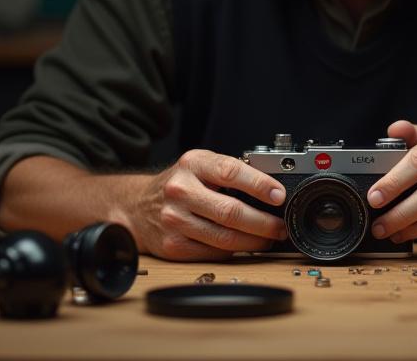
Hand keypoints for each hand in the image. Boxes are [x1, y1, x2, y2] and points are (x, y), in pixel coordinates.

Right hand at [132, 149, 287, 260]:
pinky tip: (244, 245)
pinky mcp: (173, 246)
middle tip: (279, 226)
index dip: (259, 184)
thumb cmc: (178, 184)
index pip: (231, 172)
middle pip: (230, 212)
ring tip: (268, 238)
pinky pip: (214, 252)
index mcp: (192, 164)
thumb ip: (230, 171)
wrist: (136, 206)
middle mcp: (180, 190)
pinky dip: (234, 251)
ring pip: (225, 238)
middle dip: (263, 222)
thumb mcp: (199, 165)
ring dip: (254, 241)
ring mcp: (175, 220)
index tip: (279, 196)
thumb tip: (271, 190)